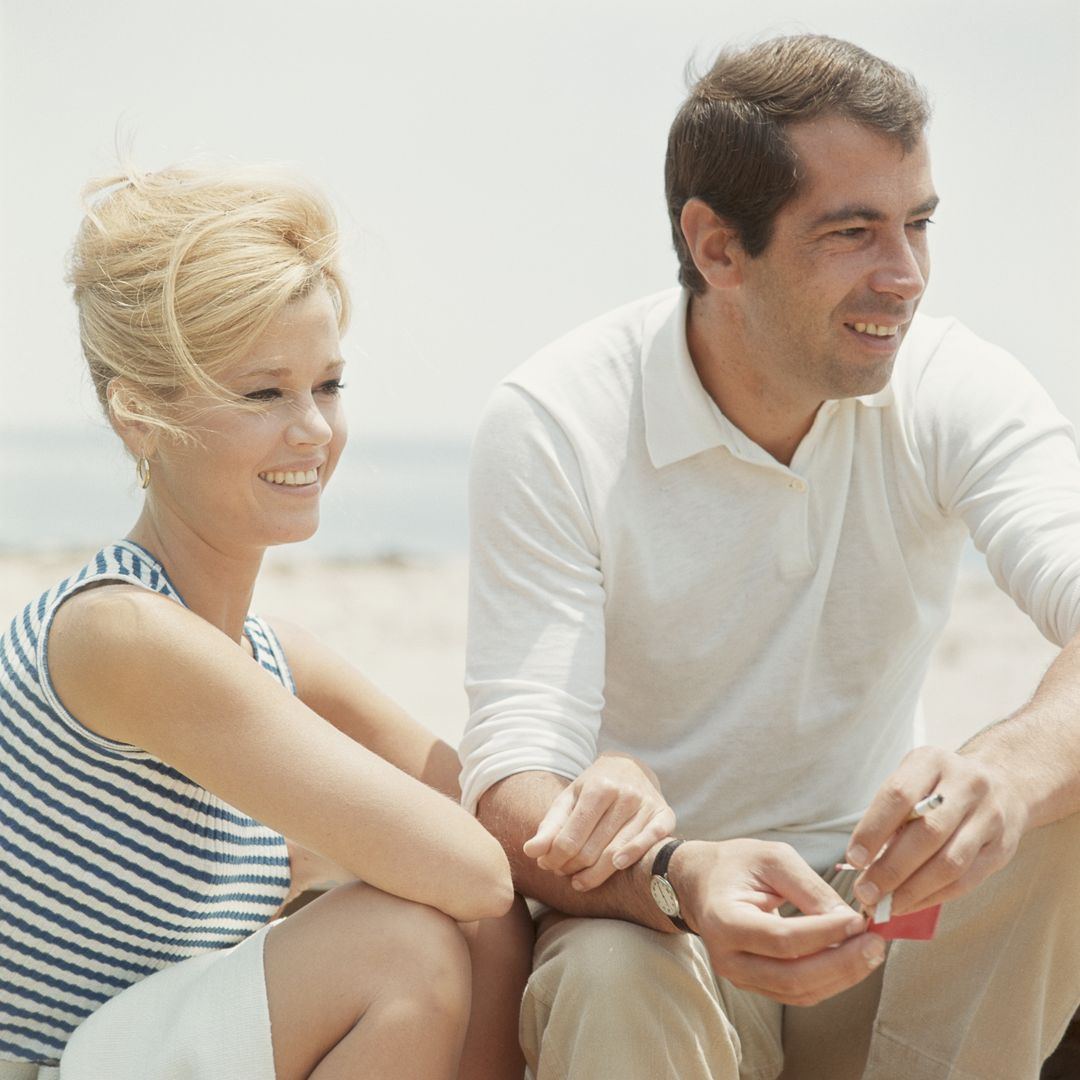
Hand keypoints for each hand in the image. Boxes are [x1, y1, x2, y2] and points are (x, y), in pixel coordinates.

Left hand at [522, 752, 675, 890]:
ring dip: (594, 875)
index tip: (547, 865)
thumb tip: (530, 853)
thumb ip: (549, 827)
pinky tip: (615, 866)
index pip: (570, 839)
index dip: (554, 859)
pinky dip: (633, 856)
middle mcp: (624, 795)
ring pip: (616, 854)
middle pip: (591, 850)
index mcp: (597, 788)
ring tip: (579, 880)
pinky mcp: (665, 815)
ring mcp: (646, 805)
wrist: (631, 767)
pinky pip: (650, 843)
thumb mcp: (568, 799)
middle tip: (562, 873)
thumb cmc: (594, 788)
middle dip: (571, 868)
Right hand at [674, 839, 883, 1006]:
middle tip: (874, 944)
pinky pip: (798, 993)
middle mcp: (728, 957)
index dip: (824, 934)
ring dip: (841, 976)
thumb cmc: (735, 864)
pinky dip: (830, 980)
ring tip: (870, 952)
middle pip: (792, 976)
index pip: (781, 939)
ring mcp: (740, 977)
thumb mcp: (772, 858)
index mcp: (725, 920)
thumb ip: (809, 888)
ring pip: (799, 992)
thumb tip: (850, 920)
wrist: (701, 884)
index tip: (857, 920)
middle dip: (841, 963)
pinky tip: (851, 960)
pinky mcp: (756, 984)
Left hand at [845, 746, 1028, 916]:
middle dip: (891, 869)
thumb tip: (862, 861)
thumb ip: (890, 812)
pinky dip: (933, 897)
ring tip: (885, 906)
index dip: (873, 830)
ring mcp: (989, 817)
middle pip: (926, 834)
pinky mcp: (1002, 848)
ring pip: (949, 863)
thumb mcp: (913, 778)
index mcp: (932, 761)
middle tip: (865, 892)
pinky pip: (965, 881)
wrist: (1004, 783)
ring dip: (912, 891)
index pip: (899, 796)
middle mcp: (966, 785)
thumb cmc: (940, 785)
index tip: (853, 859)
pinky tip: (910, 904)